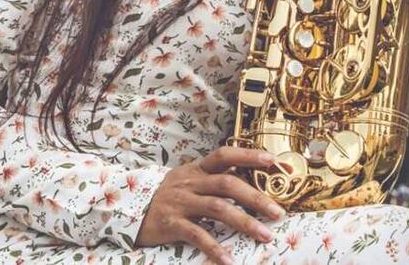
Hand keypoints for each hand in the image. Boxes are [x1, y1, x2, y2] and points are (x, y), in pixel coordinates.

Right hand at [135, 146, 285, 262]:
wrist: (130, 210)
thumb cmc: (170, 195)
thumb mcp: (190, 179)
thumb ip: (215, 177)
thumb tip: (250, 176)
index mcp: (197, 168)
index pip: (225, 154)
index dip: (249, 155)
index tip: (273, 161)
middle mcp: (191, 183)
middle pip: (228, 184)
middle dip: (256, 198)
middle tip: (278, 213)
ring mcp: (181, 203)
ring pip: (218, 209)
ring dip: (245, 223)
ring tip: (264, 235)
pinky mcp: (171, 224)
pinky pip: (197, 236)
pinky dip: (215, 248)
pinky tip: (229, 260)